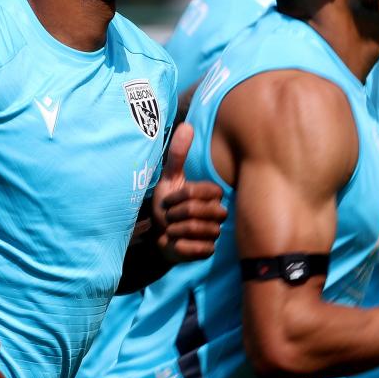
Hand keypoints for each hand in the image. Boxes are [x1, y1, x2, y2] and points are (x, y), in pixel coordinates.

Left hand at [150, 123, 226, 264]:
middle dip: (175, 213)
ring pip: (198, 229)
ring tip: (170, 228)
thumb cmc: (167, 206)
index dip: (180, 196)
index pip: (201, 192)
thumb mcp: (169, 178)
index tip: (169, 200)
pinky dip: (179, 245)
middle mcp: (218, 213)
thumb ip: (178, 154)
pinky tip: (174, 242)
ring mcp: (215, 233)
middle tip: (168, 216)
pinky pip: (196, 248)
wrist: (159, 236)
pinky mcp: (208, 252)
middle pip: (198, 211)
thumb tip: (187, 126)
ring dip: (175, 229)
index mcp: (212, 195)